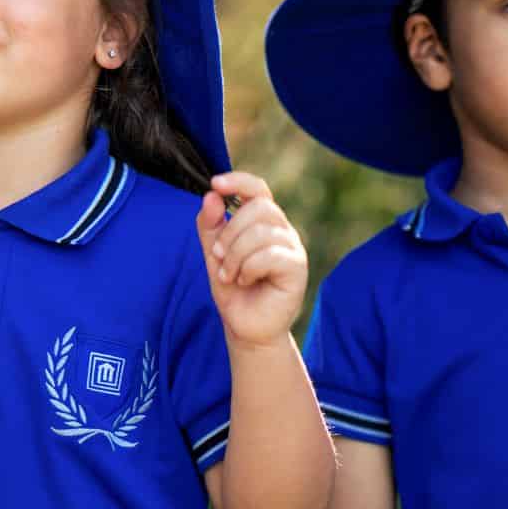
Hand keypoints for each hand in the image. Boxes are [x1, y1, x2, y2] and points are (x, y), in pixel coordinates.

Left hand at [195, 171, 307, 349]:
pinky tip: (245, 281)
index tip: (215, 183)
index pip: (258, 189)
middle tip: (218, 257)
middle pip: (259, 207)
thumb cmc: (233, 288)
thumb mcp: (213, 253)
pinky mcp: (297, 268)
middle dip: (230, 231)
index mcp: (263, 222)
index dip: (238, 181)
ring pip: (262, 232)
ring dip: (235, 255)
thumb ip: (210, 225)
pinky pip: (270, 255)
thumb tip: (211, 196)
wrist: (245, 326)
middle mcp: (282, 229)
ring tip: (229, 275)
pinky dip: (248, 268)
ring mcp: (292, 247)